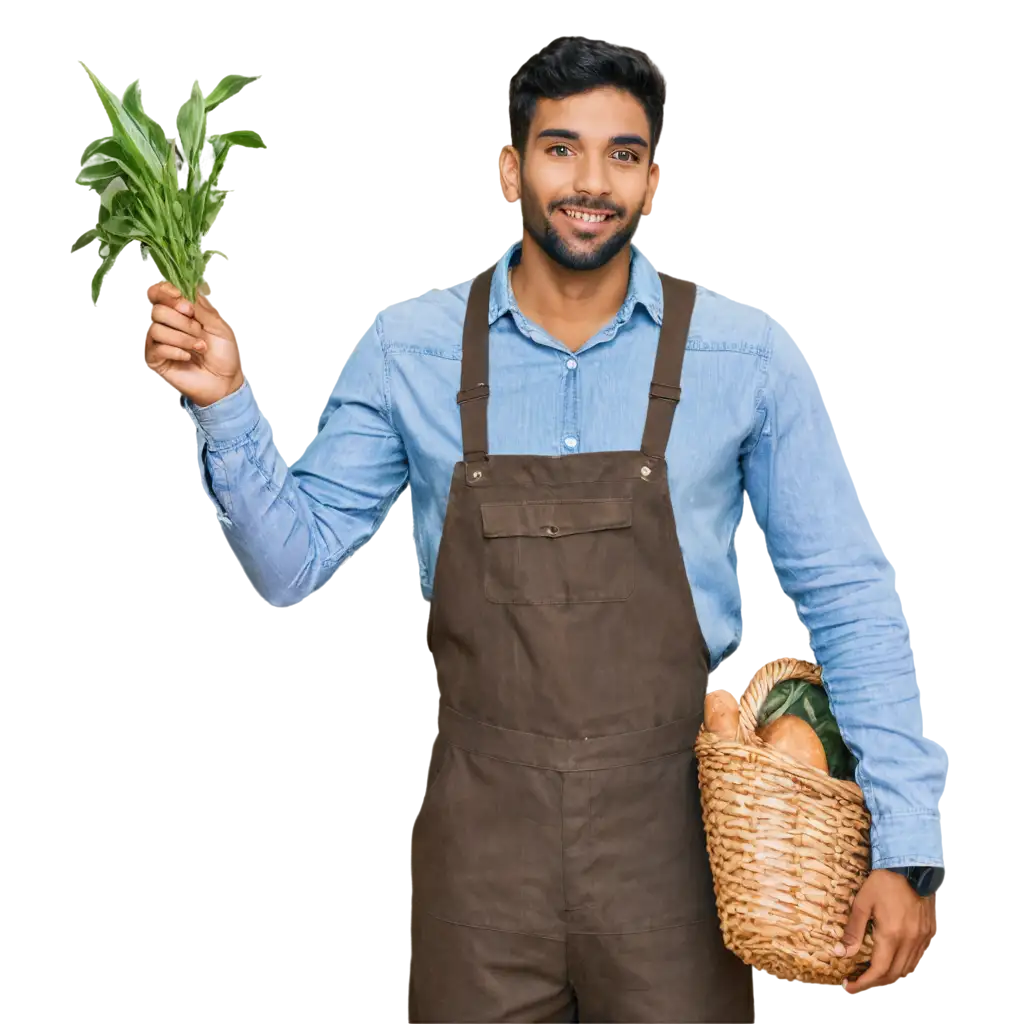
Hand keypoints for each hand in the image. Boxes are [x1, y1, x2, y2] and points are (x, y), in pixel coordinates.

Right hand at [143, 279, 245, 407]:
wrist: (225, 381)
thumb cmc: (223, 353)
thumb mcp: (220, 326)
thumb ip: (204, 308)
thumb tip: (188, 292)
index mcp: (177, 311)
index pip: (154, 291)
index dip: (162, 290)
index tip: (179, 297)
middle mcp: (163, 323)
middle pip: (156, 309)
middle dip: (182, 321)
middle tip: (200, 332)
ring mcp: (157, 341)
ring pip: (155, 329)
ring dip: (183, 338)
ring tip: (200, 347)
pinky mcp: (155, 360)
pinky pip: (156, 348)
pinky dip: (175, 351)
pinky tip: (188, 357)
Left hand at [835, 869, 933, 993]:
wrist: (910, 865)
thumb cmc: (883, 881)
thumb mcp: (862, 902)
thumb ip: (853, 929)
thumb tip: (841, 952)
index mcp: (892, 935)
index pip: (878, 970)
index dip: (863, 981)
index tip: (849, 987)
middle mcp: (910, 940)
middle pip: (894, 973)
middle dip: (875, 979)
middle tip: (858, 976)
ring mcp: (922, 937)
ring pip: (907, 967)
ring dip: (890, 972)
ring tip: (872, 968)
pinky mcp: (928, 932)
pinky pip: (917, 956)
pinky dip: (903, 962)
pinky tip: (892, 956)